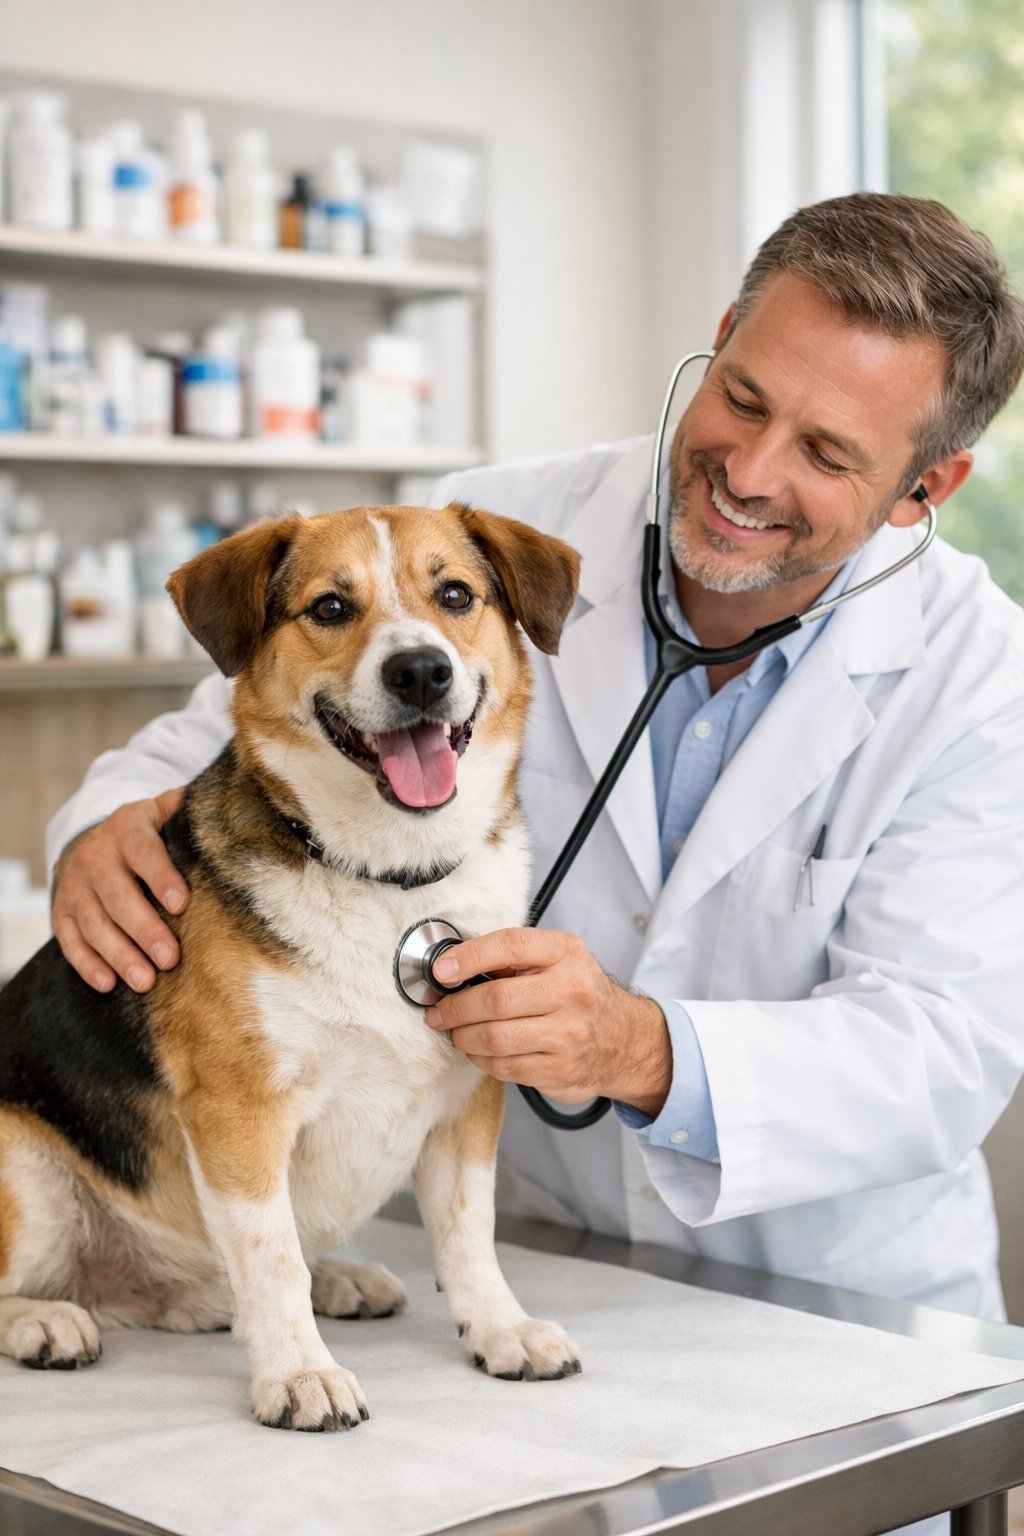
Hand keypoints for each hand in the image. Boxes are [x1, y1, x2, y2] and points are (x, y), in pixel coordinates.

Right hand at [51, 787, 189, 993]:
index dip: (161, 877)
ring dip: (119, 955)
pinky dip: (87, 964)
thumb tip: (231, 805)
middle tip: (170, 959)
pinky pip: (69, 940)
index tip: (181, 904)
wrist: (89, 841)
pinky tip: (108, 984)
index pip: (143, 852)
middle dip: (144, 929)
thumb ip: (186, 809)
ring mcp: (74, 886)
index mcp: (127, 829)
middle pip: (118, 896)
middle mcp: (95, 857)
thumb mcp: (161, 811)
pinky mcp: (61, 912)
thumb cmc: (145, 834)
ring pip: (94, 923)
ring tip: (145, 981)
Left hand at [423, 928, 671, 1115]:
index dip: (469, 957)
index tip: (441, 970)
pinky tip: (475, 1049)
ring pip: (495, 1038)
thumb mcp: (560, 959)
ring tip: (452, 1031)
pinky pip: (503, 1066)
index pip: (511, 946)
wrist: (624, 1039)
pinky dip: (479, 1058)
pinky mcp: (559, 1069)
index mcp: (567, 954)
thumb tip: (454, 965)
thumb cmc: (579, 994)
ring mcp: (568, 1034)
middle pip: (496, 999)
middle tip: (437, 1010)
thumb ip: (515, 958)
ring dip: (461, 1036)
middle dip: (455, 1007)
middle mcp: (572, 991)